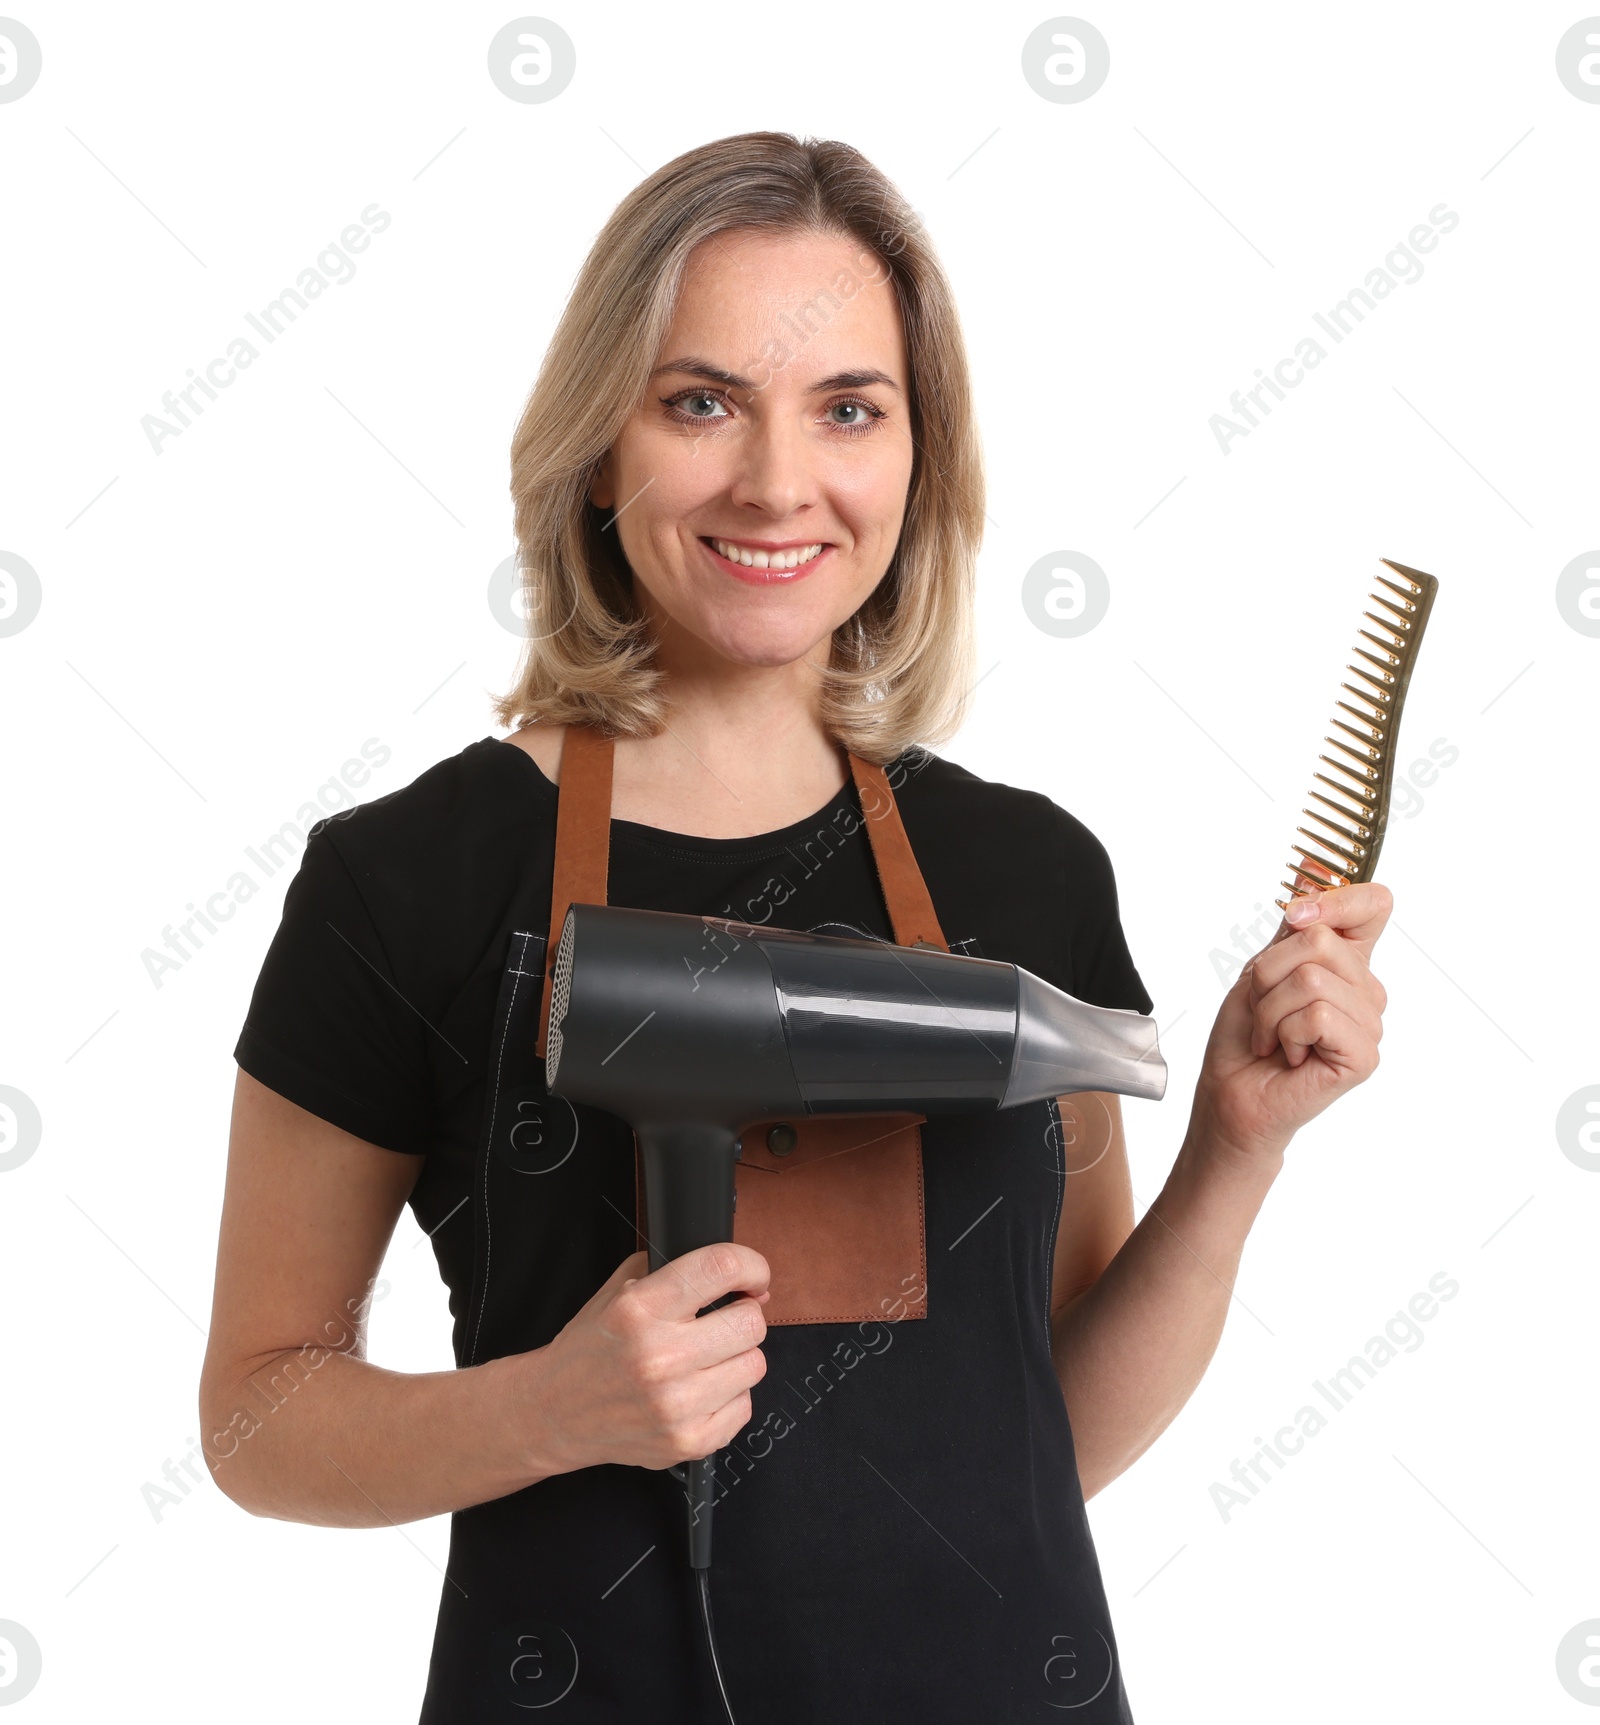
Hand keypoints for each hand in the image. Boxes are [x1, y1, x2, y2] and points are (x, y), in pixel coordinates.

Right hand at [515, 1244, 770, 1476]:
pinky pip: (744, 1406)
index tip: (753, 1275)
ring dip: (737, 1357)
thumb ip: (669, 1269)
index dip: (750, 1265)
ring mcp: (675, 1406)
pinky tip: (700, 1391)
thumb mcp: (617, 1290)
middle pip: (750, 1322)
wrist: (554, 1412)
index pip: (720, 1268)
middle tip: (721, 1322)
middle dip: (743, 1316)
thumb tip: (735, 1272)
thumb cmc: (591, 1349)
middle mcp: (659, 1357)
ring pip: (754, 1364)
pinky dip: (729, 1396)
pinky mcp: (688, 1442)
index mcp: (639, 1309)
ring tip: (707, 1359)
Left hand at [1190, 880, 1392, 1163]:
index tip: (1296, 918)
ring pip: (1313, 978)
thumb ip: (1294, 930)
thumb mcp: (1262, 970)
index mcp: (1347, 963)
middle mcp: (1366, 990)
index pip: (1374, 904)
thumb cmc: (1245, 1038)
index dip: (1337, 899)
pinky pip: (1317, 1014)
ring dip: (1271, 1009)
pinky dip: (1284, 1032)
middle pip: (1320, 939)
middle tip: (1264, 1010)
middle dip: (1268, 974)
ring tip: (1274, 1036)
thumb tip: (1315, 875)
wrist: (1231, 1094)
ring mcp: (1370, 1023)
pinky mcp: (1365, 1055)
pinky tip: (1289, 1055)